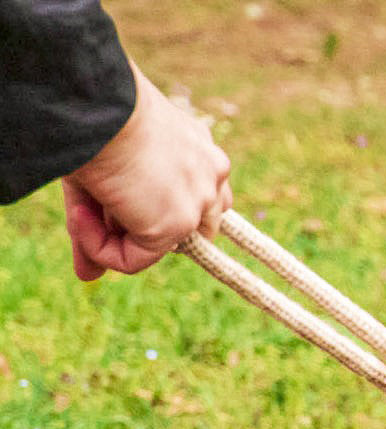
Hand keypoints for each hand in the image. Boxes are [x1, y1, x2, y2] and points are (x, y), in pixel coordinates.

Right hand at [60, 65, 231, 281]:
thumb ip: (98, 224)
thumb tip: (88, 276)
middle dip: (143, 228)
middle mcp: (211, 175)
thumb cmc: (94, 115)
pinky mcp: (175, 225)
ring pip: (164, 245)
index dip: (151, 211)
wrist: (95, 98)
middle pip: (191, 227)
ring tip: (84, 208)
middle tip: (96, 207)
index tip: (109, 202)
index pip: (195, 198)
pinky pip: (134, 259)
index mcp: (200, 150)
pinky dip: (102, 249)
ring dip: (119, 237)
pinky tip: (79, 215)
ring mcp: (198, 203)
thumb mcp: (105, 167)